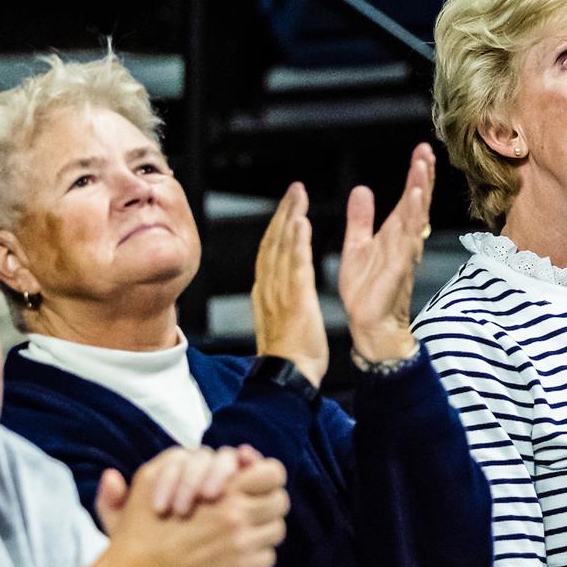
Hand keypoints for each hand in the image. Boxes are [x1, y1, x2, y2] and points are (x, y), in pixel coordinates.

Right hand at [86, 448, 287, 566]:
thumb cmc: (140, 528)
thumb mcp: (151, 479)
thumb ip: (190, 461)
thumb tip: (238, 453)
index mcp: (220, 490)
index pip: (272, 473)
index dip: (265, 476)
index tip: (254, 483)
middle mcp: (236, 515)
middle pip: (279, 501)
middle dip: (267, 502)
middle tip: (252, 508)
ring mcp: (240, 544)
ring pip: (276, 530)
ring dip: (263, 529)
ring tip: (243, 531)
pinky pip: (268, 558)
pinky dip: (257, 555)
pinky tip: (237, 553)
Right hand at [252, 182, 328, 385]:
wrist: (287, 377)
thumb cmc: (289, 357)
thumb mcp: (279, 323)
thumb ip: (276, 302)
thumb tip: (275, 291)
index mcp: (265, 292)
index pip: (269, 252)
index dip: (277, 228)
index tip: (287, 209)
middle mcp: (268, 287)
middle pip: (272, 242)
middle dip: (283, 213)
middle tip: (294, 190)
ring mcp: (279, 292)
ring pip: (281, 247)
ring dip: (289, 218)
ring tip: (298, 195)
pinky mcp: (295, 299)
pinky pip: (295, 264)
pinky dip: (296, 241)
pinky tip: (301, 222)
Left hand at [339, 143, 432, 364]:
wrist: (369, 324)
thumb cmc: (366, 290)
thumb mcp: (357, 245)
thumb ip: (361, 219)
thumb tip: (362, 190)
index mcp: (394, 234)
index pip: (409, 199)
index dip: (416, 176)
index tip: (421, 152)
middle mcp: (404, 241)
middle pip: (417, 203)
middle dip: (422, 177)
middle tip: (426, 151)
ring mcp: (404, 253)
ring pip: (415, 217)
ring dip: (419, 191)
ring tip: (422, 167)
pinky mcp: (399, 266)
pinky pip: (407, 238)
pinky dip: (413, 218)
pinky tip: (415, 200)